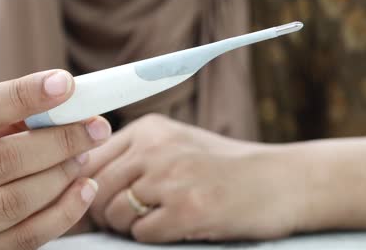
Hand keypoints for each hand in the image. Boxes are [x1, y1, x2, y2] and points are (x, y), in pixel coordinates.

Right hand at [0, 70, 111, 248]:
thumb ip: (11, 119)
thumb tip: (63, 107)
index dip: (25, 96)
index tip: (65, 83)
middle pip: (8, 160)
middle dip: (62, 141)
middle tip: (98, 128)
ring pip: (19, 200)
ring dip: (63, 174)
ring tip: (86, 156)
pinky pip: (28, 235)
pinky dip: (65, 211)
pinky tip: (86, 188)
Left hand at [85, 114, 308, 242]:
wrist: (279, 181)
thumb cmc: (227, 168)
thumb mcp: (179, 146)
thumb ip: (136, 157)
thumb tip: (87, 185)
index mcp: (151, 129)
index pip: (91, 159)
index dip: (87, 187)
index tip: (101, 201)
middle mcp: (157, 148)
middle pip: (97, 189)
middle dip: (106, 210)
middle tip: (132, 217)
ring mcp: (171, 179)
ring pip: (114, 213)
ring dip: (130, 225)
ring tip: (159, 219)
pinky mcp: (187, 210)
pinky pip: (141, 234)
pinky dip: (154, 237)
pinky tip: (178, 225)